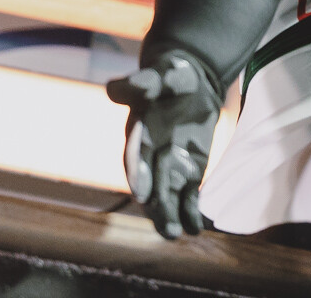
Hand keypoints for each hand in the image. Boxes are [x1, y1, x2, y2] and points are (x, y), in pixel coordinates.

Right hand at [106, 50, 222, 238]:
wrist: (190, 83)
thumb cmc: (169, 77)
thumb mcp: (158, 76)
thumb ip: (140, 84)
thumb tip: (113, 87)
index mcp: (136, 136)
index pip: (134, 158)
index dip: (138, 175)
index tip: (142, 193)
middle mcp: (148, 158)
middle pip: (151, 185)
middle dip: (158, 207)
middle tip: (166, 227)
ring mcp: (167, 168)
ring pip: (167, 197)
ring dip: (172, 216)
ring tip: (178, 234)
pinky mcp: (187, 173)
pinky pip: (187, 195)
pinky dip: (191, 210)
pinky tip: (197, 227)